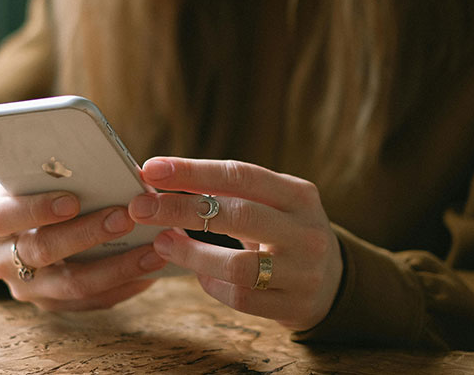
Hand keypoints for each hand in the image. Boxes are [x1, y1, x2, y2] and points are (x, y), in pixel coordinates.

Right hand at [0, 181, 166, 310]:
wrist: (21, 226)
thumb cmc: (36, 192)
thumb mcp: (34, 178)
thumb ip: (58, 174)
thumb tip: (110, 168)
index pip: (5, 216)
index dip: (37, 209)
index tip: (72, 200)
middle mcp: (2, 260)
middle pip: (44, 250)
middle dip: (88, 234)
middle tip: (125, 218)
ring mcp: (28, 287)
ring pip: (73, 284)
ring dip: (117, 267)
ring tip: (153, 250)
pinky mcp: (54, 304)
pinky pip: (92, 301)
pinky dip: (124, 286)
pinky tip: (150, 272)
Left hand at [130, 157, 342, 330]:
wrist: (333, 280)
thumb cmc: (285, 231)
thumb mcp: (273, 203)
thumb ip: (230, 192)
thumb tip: (162, 178)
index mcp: (299, 194)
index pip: (241, 175)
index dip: (194, 171)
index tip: (151, 168)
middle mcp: (307, 230)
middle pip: (238, 214)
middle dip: (182, 208)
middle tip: (140, 207)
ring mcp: (303, 270)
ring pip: (238, 264)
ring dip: (192, 253)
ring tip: (162, 242)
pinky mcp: (294, 304)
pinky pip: (242, 297)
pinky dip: (212, 284)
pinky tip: (198, 274)